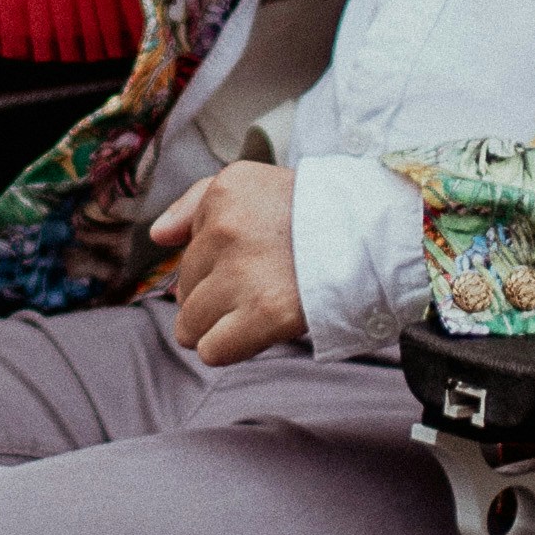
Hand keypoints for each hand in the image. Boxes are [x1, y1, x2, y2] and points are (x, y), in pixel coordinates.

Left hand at [143, 159, 304, 366]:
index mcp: (222, 193)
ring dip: (218, 327)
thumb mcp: (251, 184)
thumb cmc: (312, 214)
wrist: (377, 235)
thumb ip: (194, 204)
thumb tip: (157, 238)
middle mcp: (226, 229)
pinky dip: (228, 349)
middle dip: (213, 297)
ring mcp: (244, 273)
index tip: (252, 261)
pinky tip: (255, 331)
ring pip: (189, 325)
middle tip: (259, 287)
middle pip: (183, 293)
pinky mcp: (266, 313)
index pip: (184, 253)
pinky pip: (212, 350)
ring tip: (257, 310)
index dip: (214, 267)